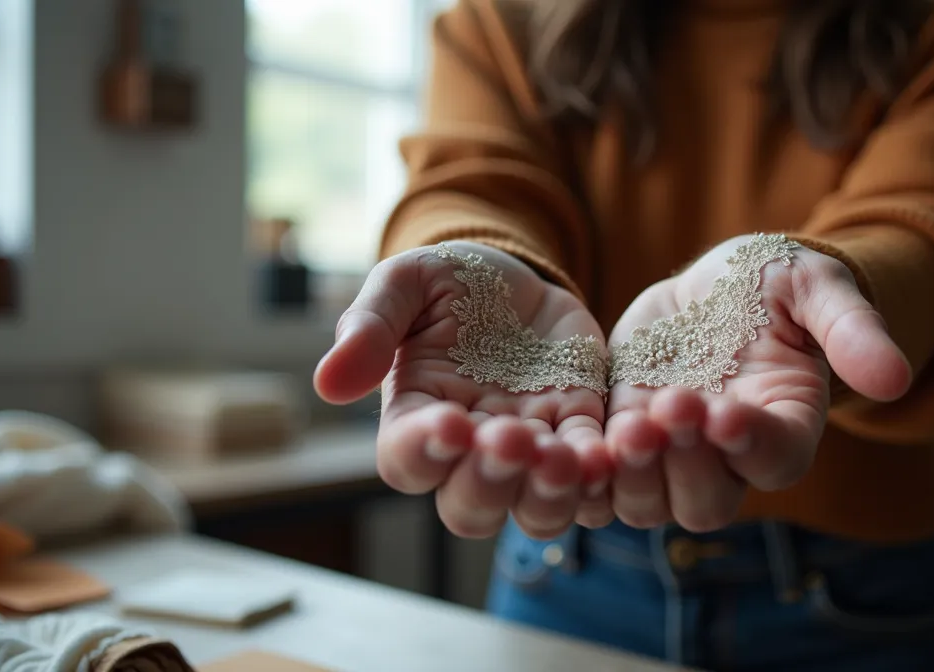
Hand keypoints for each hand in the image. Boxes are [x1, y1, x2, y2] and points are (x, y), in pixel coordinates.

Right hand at [314, 243, 611, 539]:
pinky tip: (607, 450)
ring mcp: (528, 449)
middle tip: (511, 438)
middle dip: (490, 482)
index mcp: (416, 419)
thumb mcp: (406, 283)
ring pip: (533, 510)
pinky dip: (598, 471)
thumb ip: (371, 326)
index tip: (450, 424)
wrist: (520, 271)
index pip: (408, 460)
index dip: (425, 452)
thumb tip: (327, 383)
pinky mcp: (578, 430)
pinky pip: (590, 472)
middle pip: (469, 506)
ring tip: (563, 457)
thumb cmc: (448, 282)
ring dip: (547, 494)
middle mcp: (469, 451)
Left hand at [603, 235, 912, 531]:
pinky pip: (600, 482)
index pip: (775, 459)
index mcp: (785, 429)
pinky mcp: (621, 442)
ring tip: (619, 431)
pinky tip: (566, 450)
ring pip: (650, 503)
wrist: (710, 285)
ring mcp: (670, 459)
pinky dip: (584, 477)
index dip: (753, 444)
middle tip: (667, 410)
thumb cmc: (774, 284)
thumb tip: (896, 377)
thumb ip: (852, 330)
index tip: (727, 412)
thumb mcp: (815, 288)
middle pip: (708, 500)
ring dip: (634, 475)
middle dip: (686, 462)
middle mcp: (728, 461)